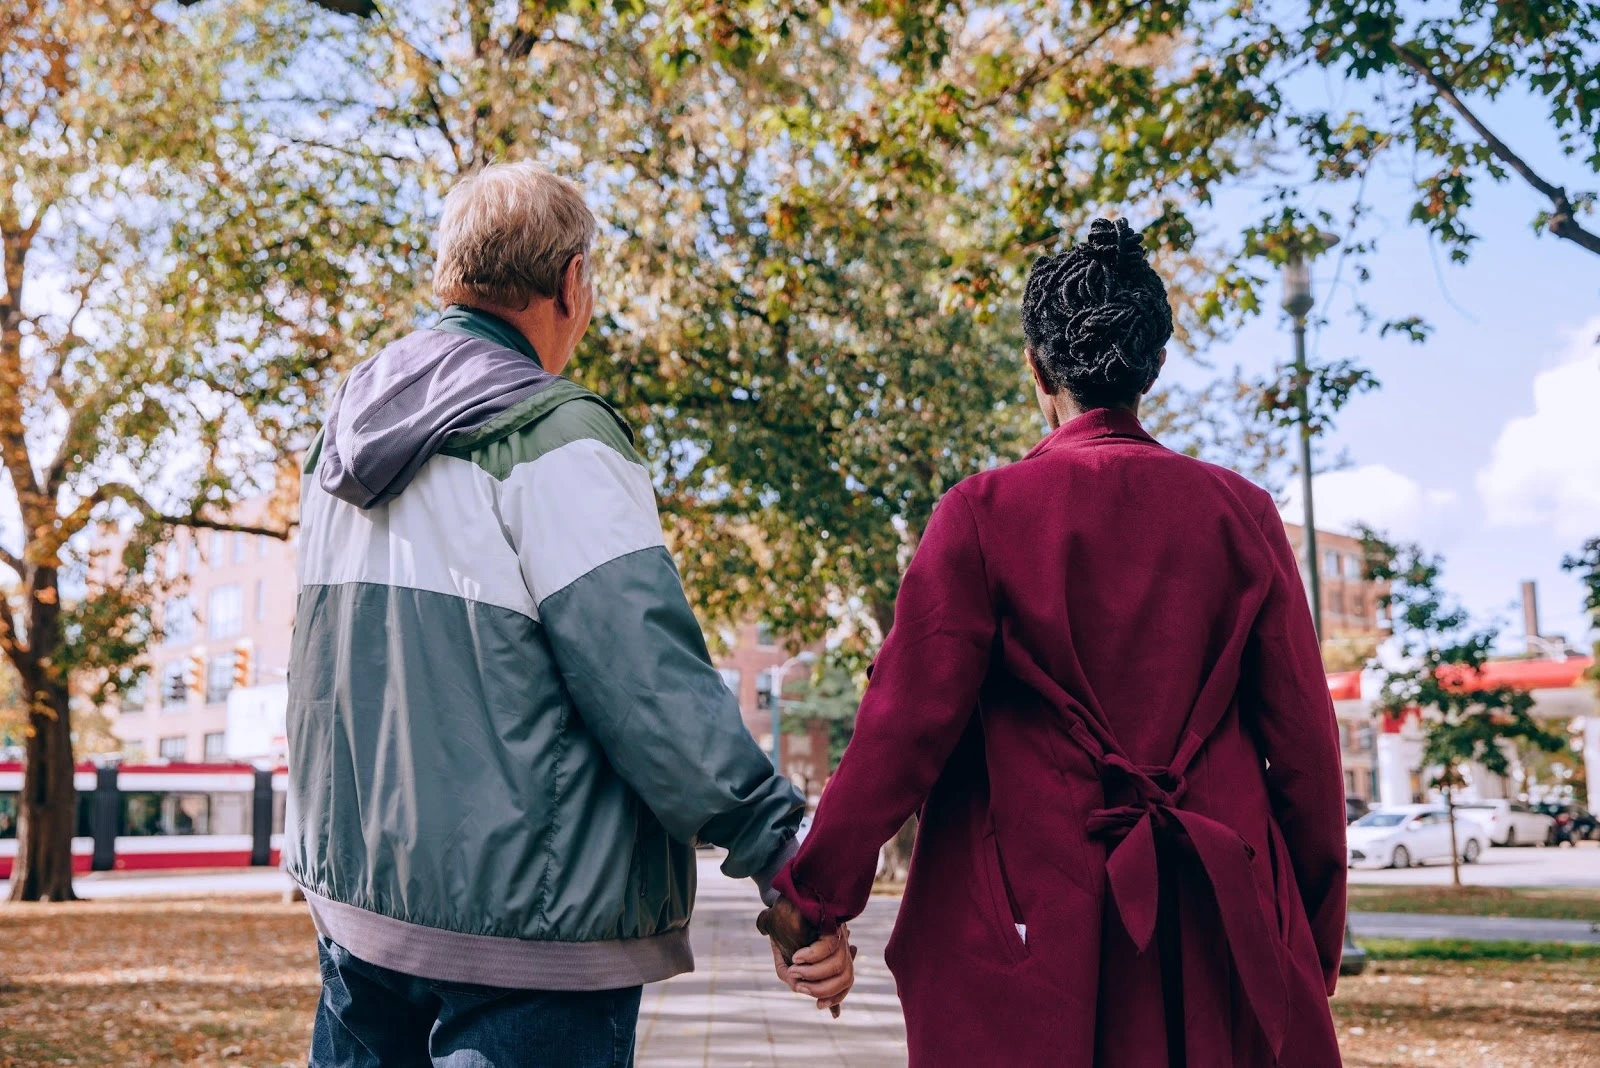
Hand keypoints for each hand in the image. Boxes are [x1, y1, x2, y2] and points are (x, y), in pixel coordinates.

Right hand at [757, 896, 856, 1013]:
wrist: (780, 901)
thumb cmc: (784, 930)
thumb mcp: (789, 958)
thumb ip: (796, 978)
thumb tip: (803, 991)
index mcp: (836, 955)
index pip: (846, 982)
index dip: (837, 998)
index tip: (819, 1005)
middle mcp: (842, 945)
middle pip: (846, 978)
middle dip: (823, 989)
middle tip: (801, 986)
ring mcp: (839, 932)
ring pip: (839, 964)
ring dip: (813, 973)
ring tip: (794, 969)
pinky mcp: (832, 920)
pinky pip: (830, 945)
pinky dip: (813, 955)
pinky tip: (798, 957)